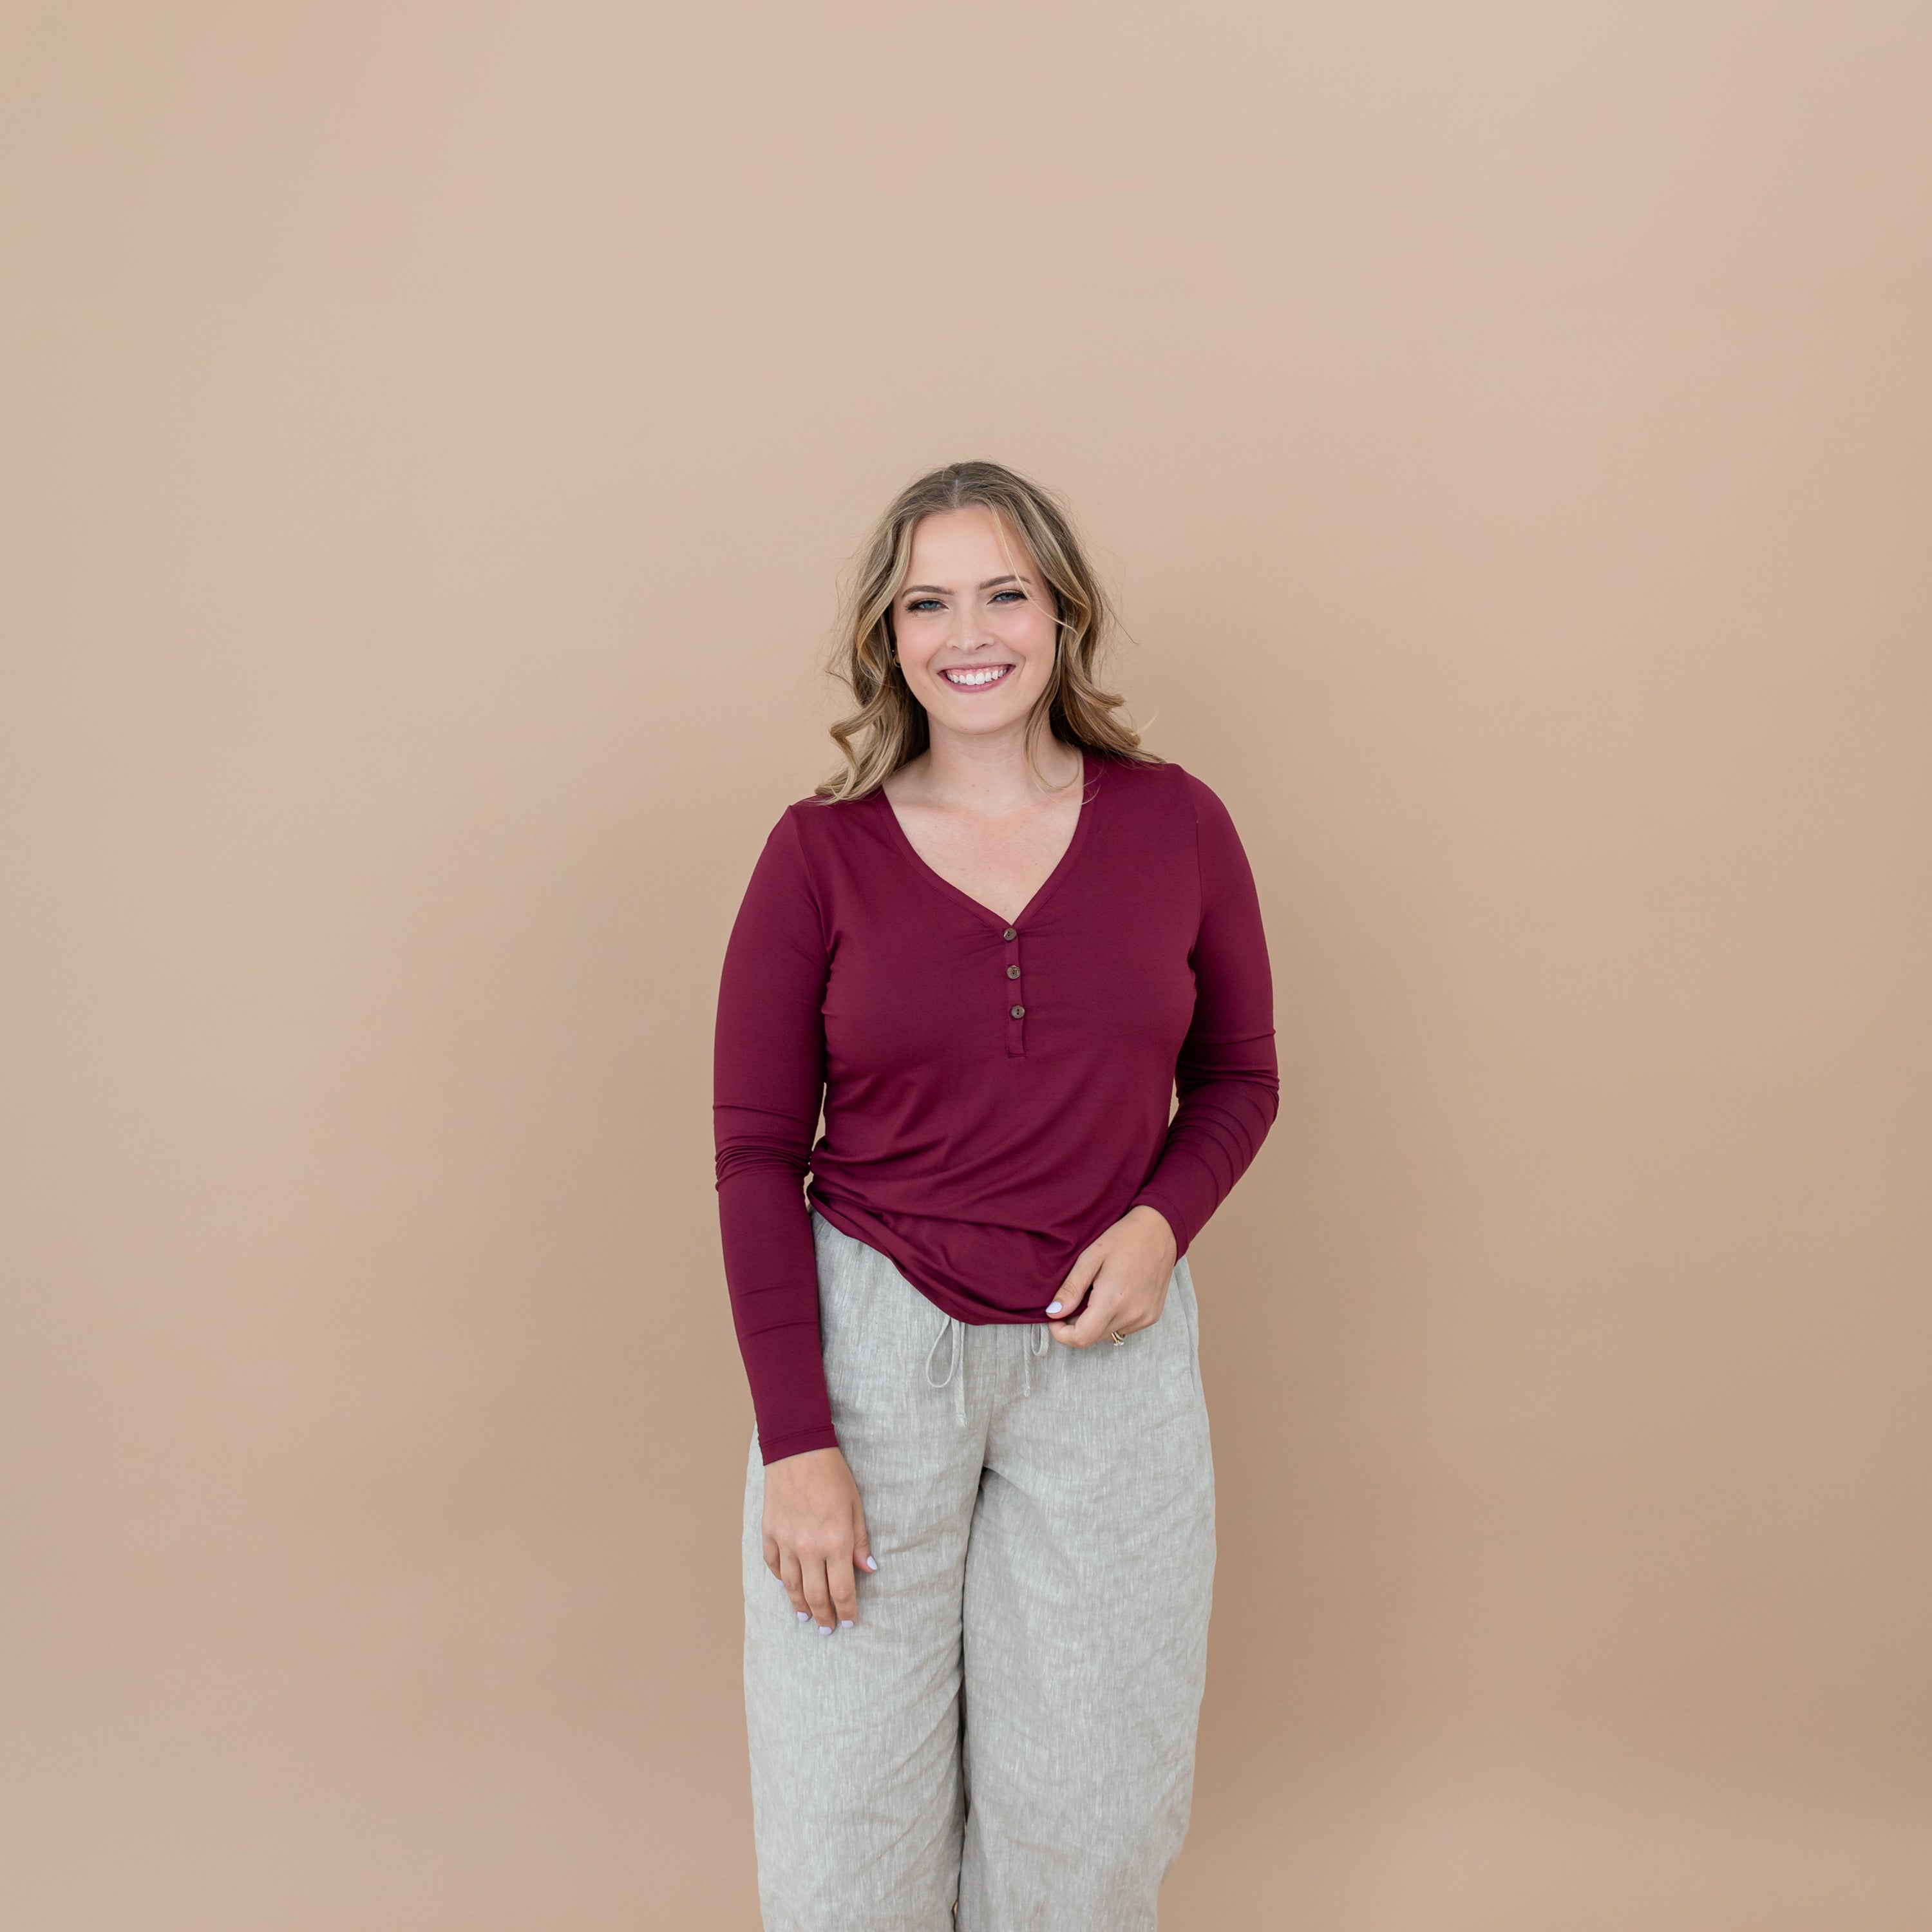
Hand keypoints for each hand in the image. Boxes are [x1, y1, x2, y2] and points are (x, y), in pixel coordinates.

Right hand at [761, 1445, 875, 1632]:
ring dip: (799, 1605)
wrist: (799, 1450)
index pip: (842, 1589)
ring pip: (791, 1586)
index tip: (849, 1623)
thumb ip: (860, 1542)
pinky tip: (787, 1586)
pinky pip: (773, 1565)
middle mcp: (809, 1547)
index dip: (846, 1611)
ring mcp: (786, 1541)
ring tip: (806, 1617)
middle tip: (828, 1629)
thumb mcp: (855, 1507)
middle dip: (824, 1616)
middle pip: (815, 1595)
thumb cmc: (833, 1476)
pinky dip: (781, 1579)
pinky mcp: (769, 1532)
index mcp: (836, 1542)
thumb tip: (869, 1570)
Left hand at [1043, 1205, 1177, 1347]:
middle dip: (1077, 1326)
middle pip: (1093, 1338)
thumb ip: (1071, 1288)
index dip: (1062, 1334)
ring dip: (1096, 1323)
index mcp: (1113, 1300)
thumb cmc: (1123, 1238)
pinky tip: (1115, 1296)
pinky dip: (1113, 1319)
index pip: (1082, 1338)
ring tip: (1097, 1294)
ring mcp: (1145, 1317)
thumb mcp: (1090, 1257)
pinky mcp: (1153, 1316)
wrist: (1160, 1231)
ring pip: (1109, 1334)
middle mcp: (1132, 1314)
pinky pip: (1125, 1328)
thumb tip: (1053, 1313)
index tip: (1055, 1319)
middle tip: (1074, 1302)